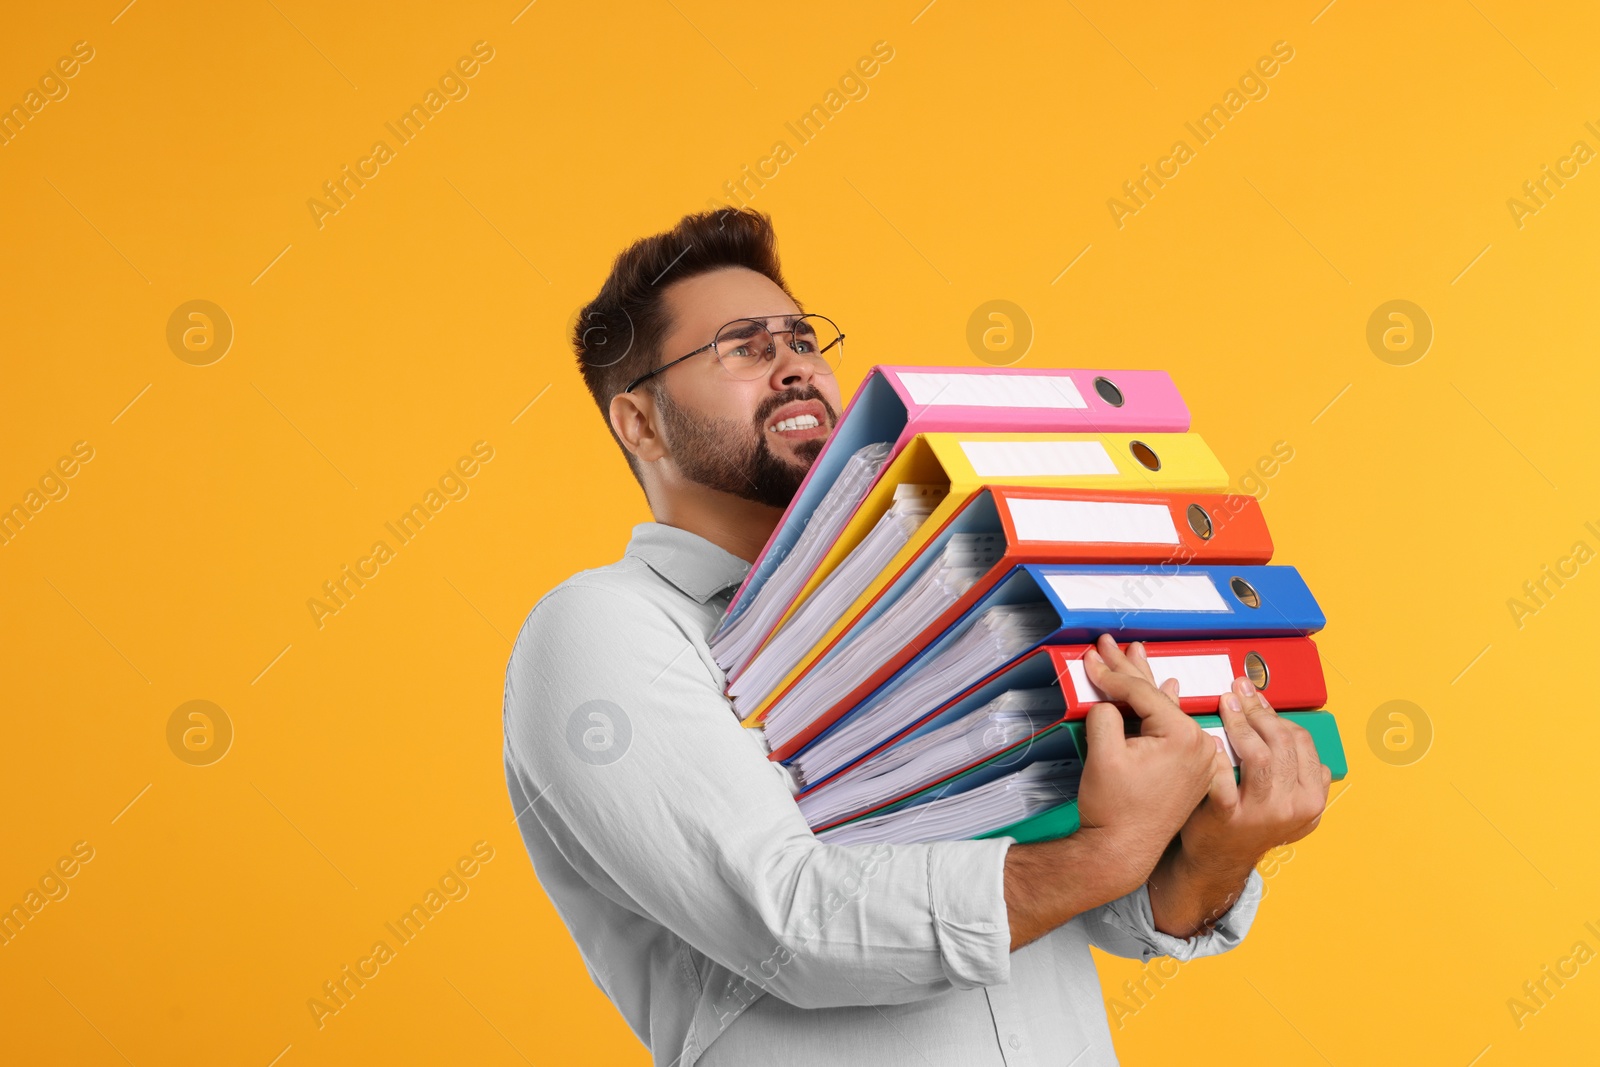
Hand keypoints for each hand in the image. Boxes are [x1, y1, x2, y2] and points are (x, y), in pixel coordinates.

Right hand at [1073, 635, 1218, 895]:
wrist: (1121, 853)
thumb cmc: (1113, 809)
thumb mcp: (1103, 753)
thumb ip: (1106, 714)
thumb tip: (1107, 700)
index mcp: (1183, 737)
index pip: (1142, 693)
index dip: (1111, 674)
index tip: (1089, 658)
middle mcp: (1200, 744)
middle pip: (1157, 697)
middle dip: (1128, 669)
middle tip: (1108, 644)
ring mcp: (1198, 758)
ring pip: (1165, 711)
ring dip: (1144, 686)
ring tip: (1136, 655)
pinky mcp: (1190, 770)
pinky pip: (1174, 729)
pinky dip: (1162, 709)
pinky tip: (1167, 689)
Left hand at [1177, 676, 1331, 873]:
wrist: (1219, 860)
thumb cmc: (1249, 821)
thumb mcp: (1286, 800)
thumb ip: (1292, 768)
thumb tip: (1282, 723)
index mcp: (1311, 798)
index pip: (1302, 741)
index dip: (1278, 714)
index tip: (1258, 697)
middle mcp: (1293, 806)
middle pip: (1283, 743)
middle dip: (1259, 710)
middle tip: (1238, 691)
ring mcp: (1262, 813)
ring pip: (1260, 754)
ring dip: (1241, 722)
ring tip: (1225, 703)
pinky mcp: (1229, 817)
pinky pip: (1225, 778)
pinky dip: (1219, 755)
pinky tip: (1210, 738)